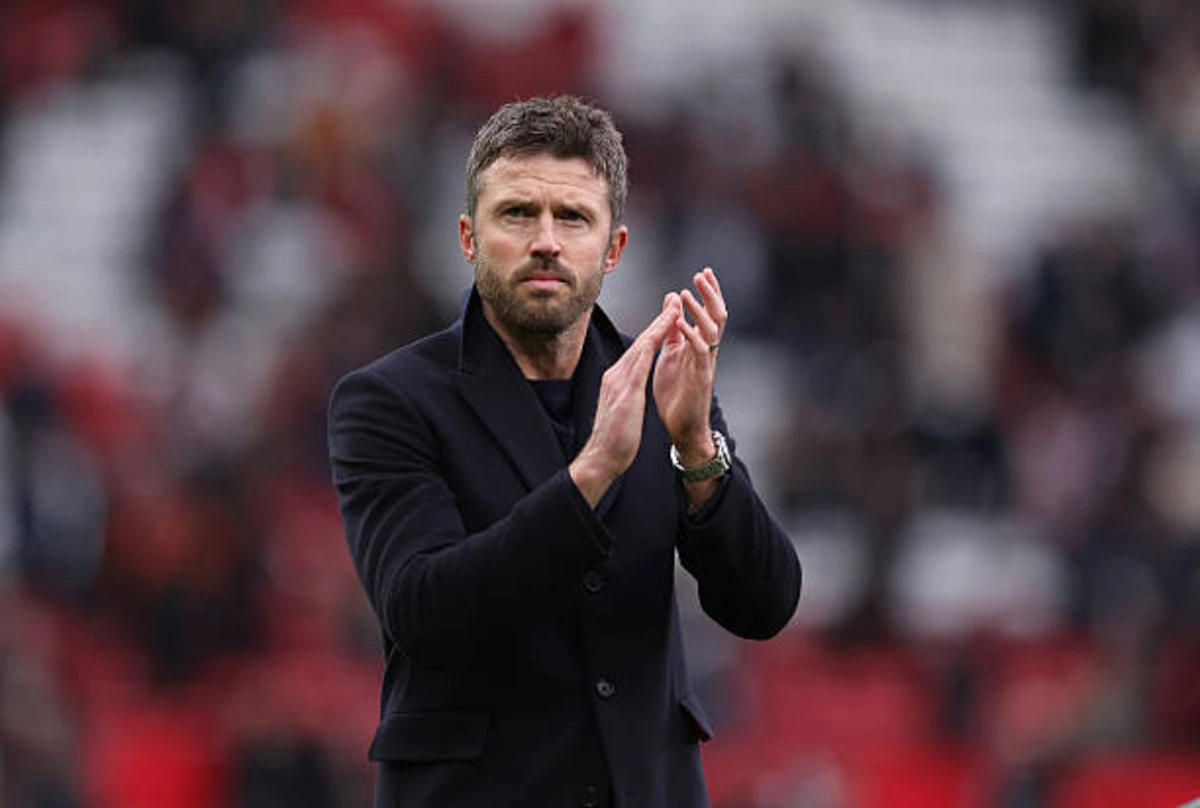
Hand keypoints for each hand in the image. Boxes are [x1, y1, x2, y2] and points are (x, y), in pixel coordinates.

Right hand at [570, 295, 680, 506]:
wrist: (601, 457)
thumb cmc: (614, 439)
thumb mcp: (622, 409)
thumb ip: (626, 394)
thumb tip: (631, 389)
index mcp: (617, 380)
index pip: (639, 351)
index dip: (655, 332)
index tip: (668, 316)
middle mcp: (616, 375)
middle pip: (642, 341)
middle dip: (660, 319)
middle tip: (674, 299)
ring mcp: (619, 380)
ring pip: (643, 345)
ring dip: (660, 324)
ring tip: (675, 307)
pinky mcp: (626, 389)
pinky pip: (643, 360)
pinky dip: (654, 342)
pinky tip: (665, 331)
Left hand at [653, 268, 727, 465]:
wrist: (682, 427)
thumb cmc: (676, 392)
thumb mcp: (671, 354)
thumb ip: (672, 329)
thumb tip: (672, 300)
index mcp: (699, 344)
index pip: (709, 313)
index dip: (708, 293)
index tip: (704, 272)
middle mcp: (707, 351)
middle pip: (717, 316)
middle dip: (710, 294)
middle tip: (701, 274)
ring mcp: (705, 364)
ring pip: (711, 331)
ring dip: (699, 310)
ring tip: (687, 292)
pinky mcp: (701, 377)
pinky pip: (699, 352)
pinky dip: (690, 335)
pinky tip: (680, 324)